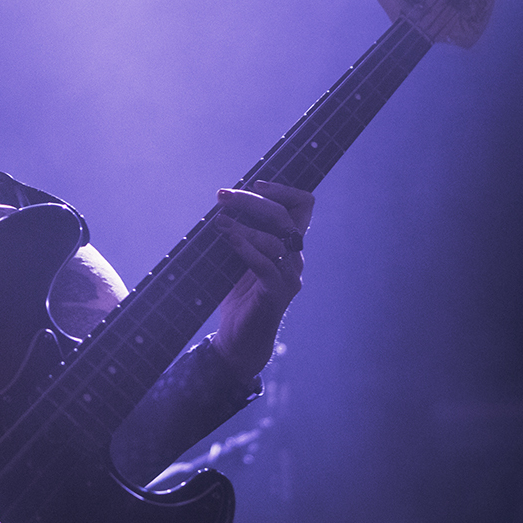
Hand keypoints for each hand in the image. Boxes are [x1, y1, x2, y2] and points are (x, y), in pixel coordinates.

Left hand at [210, 179, 313, 377]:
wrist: (238, 340)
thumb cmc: (237, 297)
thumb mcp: (237, 257)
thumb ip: (240, 232)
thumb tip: (223, 203)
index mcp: (289, 244)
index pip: (303, 205)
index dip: (283, 189)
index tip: (255, 183)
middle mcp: (295, 257)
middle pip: (285, 215)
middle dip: (251, 200)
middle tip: (222, 196)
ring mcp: (290, 276)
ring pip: (275, 238)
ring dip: (243, 225)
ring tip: (219, 222)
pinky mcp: (277, 293)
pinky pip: (266, 264)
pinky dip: (246, 248)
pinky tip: (229, 239)